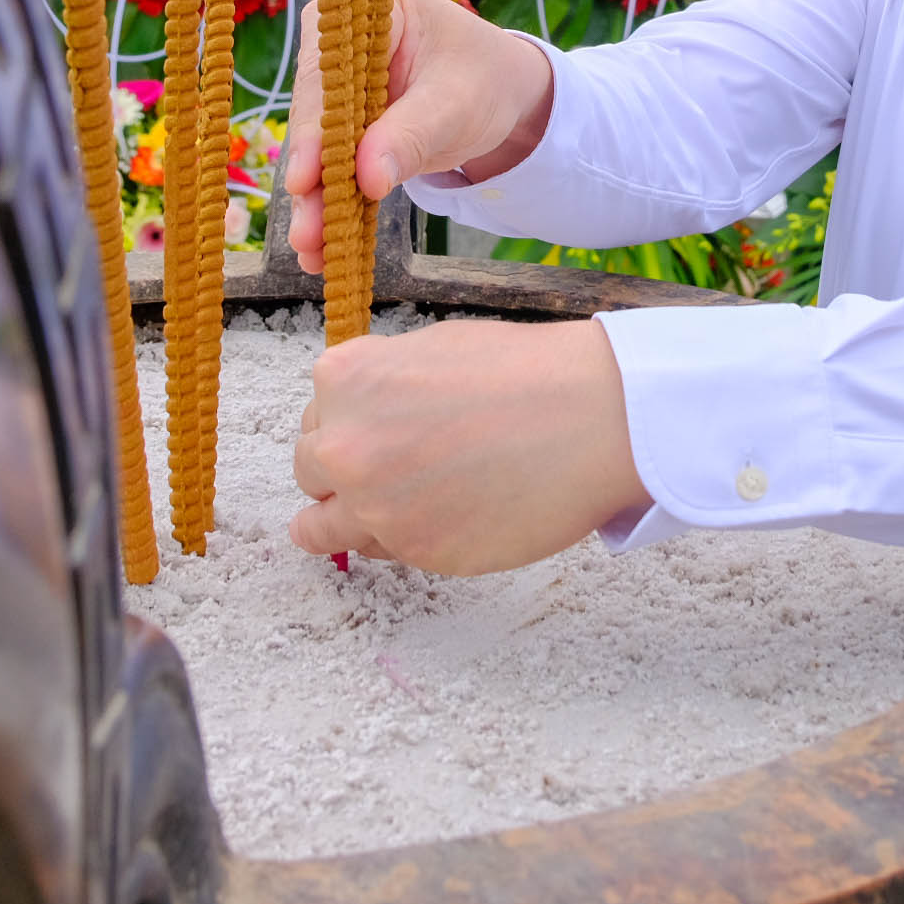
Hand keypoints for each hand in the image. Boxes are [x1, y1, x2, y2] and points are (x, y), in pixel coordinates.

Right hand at [280, 0, 553, 272]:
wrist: (505, 94)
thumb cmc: (485, 79)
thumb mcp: (456, 104)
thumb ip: (412, 136)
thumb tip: (367, 178)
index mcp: (365, 12)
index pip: (328, 73)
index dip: (314, 128)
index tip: (306, 178)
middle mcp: (339, 46)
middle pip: (315, 116)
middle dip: (312, 178)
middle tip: (307, 231)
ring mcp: (339, 89)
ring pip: (318, 150)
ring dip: (316, 202)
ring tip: (313, 250)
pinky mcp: (346, 127)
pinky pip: (334, 168)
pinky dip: (333, 206)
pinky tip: (325, 250)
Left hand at [289, 318, 649, 574]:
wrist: (591, 417)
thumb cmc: (526, 373)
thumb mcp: (431, 350)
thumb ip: (381, 389)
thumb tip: (366, 419)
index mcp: (344, 380)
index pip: (316, 416)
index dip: (346, 426)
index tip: (374, 435)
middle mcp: (343, 444)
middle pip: (311, 472)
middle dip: (341, 473)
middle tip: (390, 471)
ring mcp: (375, 506)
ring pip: (325, 529)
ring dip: (346, 523)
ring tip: (379, 516)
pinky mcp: (416, 552)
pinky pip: (388, 554)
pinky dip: (407, 542)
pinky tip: (447, 518)